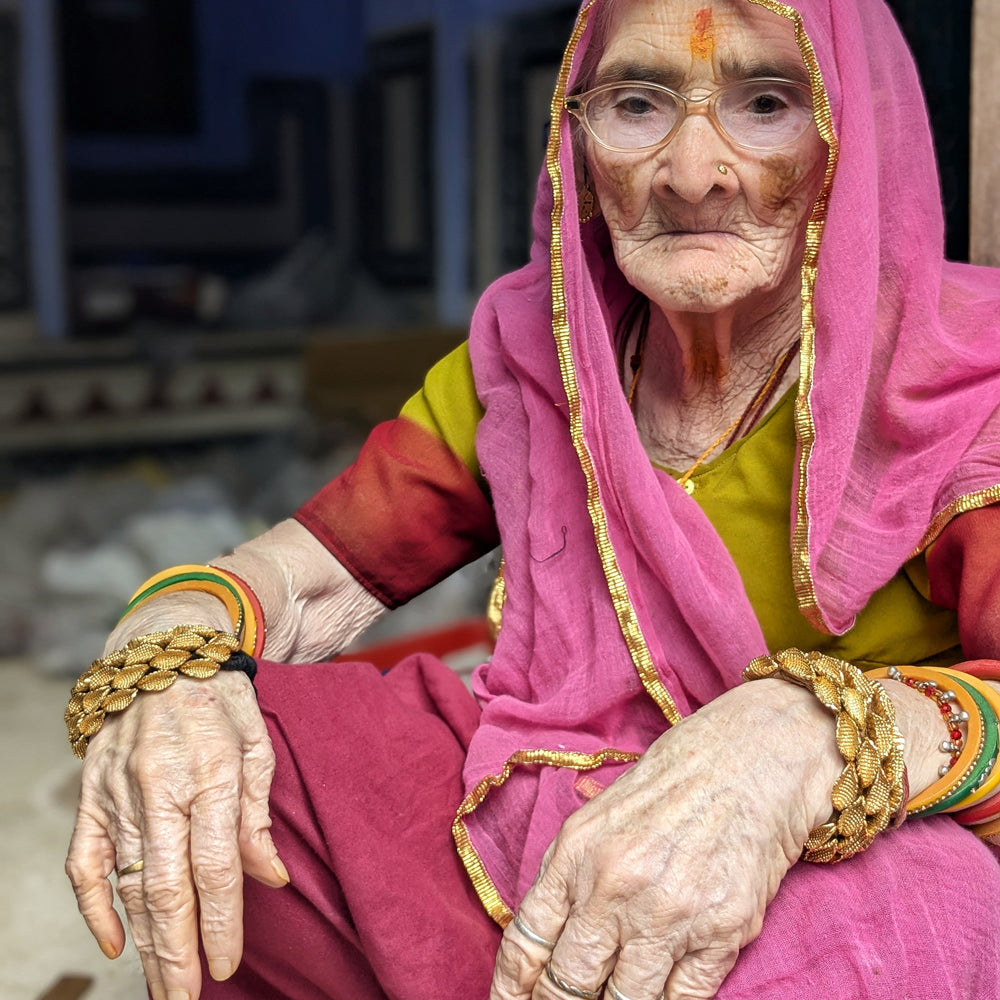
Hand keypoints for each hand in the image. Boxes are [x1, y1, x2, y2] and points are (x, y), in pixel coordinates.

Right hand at [65, 669, 287, 999]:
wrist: (161, 655)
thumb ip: (259, 814)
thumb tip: (272, 877)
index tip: (227, 966)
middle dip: (177, 952)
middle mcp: (160, 786)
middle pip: (167, 887)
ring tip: (161, 988)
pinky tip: (114, 942)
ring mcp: (117, 793)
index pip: (216, 865)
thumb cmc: (220, 699)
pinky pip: (85, 861)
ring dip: (144, 942)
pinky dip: (95, 905)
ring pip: (129, 884)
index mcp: (211, 771)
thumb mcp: (257, 743)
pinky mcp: (90, 795)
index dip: (222, 922)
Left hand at [490, 679, 840, 999]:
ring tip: (611, 998)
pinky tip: (658, 993)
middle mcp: (615, 887)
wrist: (748, 761)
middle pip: (569, 983)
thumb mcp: (598, 816)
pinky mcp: (720, 934)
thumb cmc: (671, 784)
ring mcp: (668, 915)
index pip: (527, 942)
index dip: (511, 987)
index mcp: (576, 854)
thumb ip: (568, 875)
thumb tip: (544, 942)